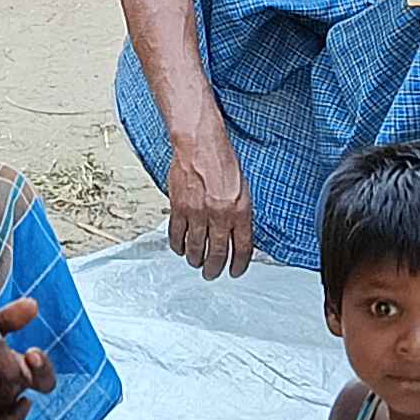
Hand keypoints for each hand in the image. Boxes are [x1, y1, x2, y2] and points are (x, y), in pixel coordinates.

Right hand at [166, 121, 256, 278]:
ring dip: (195, 259)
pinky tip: (180, 249)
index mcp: (240, 211)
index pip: (242, 248)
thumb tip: (238, 236)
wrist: (200, 145)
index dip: (239, 265)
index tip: (236, 271)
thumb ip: (241, 214)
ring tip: (196, 263)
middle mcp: (219, 215)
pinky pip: (176, 234)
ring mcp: (197, 213)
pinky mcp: (179, 207)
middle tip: (212, 274)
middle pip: (217, 253)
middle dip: (215, 268)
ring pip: (195, 247)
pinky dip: (177, 245)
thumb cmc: (222, 162)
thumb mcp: (243, 189)